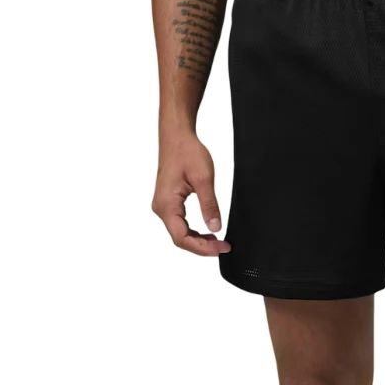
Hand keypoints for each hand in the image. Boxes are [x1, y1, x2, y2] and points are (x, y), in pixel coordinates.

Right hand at [151, 133, 230, 255]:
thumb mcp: (203, 178)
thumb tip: (215, 227)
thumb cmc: (186, 151)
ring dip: (199, 240)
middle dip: (202, 246)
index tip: (221, 248)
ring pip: (180, 233)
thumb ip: (209, 205)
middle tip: (224, 246)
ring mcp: (163, 206)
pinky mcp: (168, 203)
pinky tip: (208, 232)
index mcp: (166, 204)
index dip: (202, 248)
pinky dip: (194, 232)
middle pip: (180, 239)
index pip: (182, 237)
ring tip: (218, 241)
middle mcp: (161, 208)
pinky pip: (180, 224)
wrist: (176, 137)